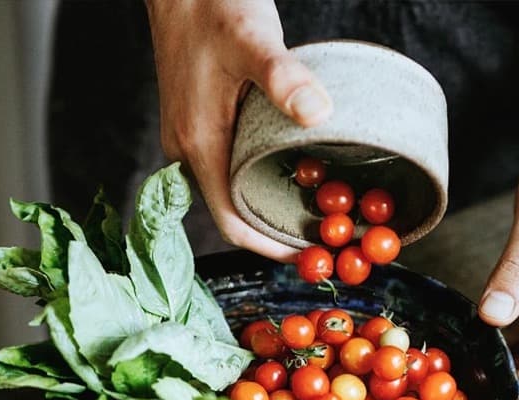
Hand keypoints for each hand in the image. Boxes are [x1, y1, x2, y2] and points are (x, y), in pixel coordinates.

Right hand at [146, 0, 332, 261]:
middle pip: (234, 212)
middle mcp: (189, 148)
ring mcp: (192, 137)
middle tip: (328, 233)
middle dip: (279, 230)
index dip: (271, 247)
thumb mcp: (251, 39)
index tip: (313, 254)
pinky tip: (294, 170)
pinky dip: (262, 179)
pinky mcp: (201, 123)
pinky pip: (231, 168)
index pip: (232, 222)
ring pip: (232, 191)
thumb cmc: (211, 7)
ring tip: (318, 207)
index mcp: (198, 143)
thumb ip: (282, 77)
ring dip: (271, 205)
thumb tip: (318, 114)